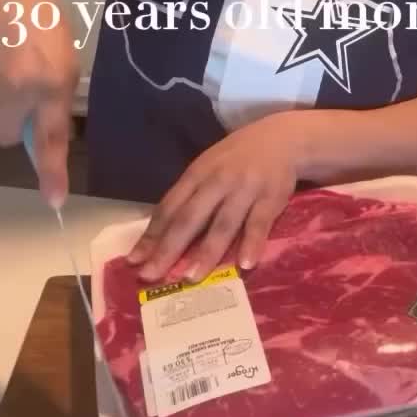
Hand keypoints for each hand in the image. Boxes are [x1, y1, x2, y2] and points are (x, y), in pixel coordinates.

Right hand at [0, 0, 78, 206]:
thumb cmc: (46, 24)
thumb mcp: (65, 65)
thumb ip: (54, 106)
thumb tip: (37, 139)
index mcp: (46, 86)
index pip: (48, 140)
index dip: (51, 173)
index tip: (54, 201)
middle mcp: (13, 90)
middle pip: (6, 132)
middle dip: (15, 120)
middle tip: (29, 90)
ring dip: (2, 96)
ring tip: (14, 61)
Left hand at [127, 112, 306, 283]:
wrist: (282, 138)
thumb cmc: (237, 158)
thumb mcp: (209, 168)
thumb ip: (190, 196)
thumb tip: (161, 233)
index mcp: (197, 174)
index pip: (169, 207)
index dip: (151, 235)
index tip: (134, 261)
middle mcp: (217, 182)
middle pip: (189, 218)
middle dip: (168, 248)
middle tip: (151, 275)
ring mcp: (244, 189)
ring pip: (223, 224)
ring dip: (207, 252)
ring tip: (192, 278)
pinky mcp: (271, 197)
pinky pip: (259, 223)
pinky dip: (252, 243)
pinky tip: (245, 264)